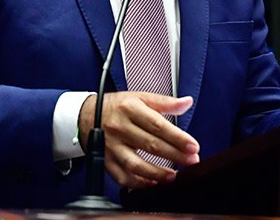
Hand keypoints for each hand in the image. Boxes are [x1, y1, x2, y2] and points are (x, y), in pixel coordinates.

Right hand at [78, 91, 200, 188]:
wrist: (87, 114)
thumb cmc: (117, 106)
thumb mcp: (140, 97)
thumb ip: (165, 102)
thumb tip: (187, 102)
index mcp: (130, 108)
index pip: (157, 125)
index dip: (177, 137)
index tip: (193, 145)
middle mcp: (120, 127)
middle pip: (150, 145)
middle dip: (174, 155)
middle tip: (191, 160)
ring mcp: (112, 145)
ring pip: (135, 164)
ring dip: (157, 172)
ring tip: (173, 175)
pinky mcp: (106, 160)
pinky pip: (122, 176)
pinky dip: (138, 183)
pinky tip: (152, 182)